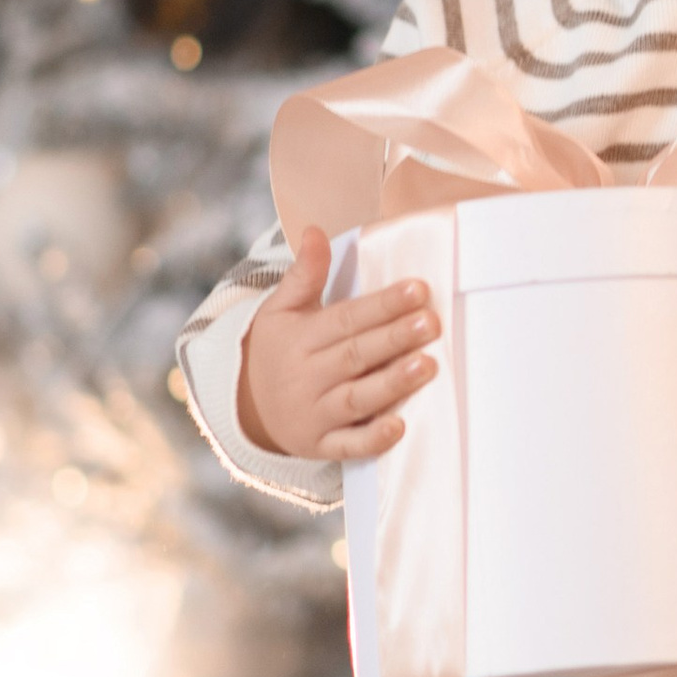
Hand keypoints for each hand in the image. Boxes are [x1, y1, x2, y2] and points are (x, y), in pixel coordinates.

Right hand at [236, 228, 440, 462]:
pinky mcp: (321, 445)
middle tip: (431, 323)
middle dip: (394, 338)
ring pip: (356, 398)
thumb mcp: (281, 309)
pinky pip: (347, 446)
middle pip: (355, 355)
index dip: (383, 304)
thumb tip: (314, 230)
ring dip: (391, 384)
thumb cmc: (278, 350)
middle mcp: (307, 375)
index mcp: (301, 337)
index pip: (347, 319)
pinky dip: (371, 440)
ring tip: (427, 366)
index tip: (419, 289)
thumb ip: (304, 274)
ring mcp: (314, 413)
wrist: (246, 408)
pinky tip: (399, 427)